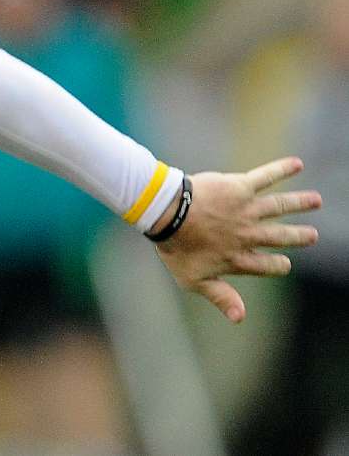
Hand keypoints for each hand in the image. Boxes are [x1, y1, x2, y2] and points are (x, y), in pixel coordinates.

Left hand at [154, 157, 319, 322]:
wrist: (167, 215)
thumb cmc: (175, 248)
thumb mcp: (194, 280)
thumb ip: (220, 297)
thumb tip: (241, 318)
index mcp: (237, 257)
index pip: (266, 266)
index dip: (277, 267)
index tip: (284, 265)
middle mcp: (248, 234)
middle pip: (280, 237)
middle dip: (298, 237)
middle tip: (312, 235)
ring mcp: (246, 210)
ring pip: (280, 206)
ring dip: (299, 203)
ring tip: (316, 200)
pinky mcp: (240, 188)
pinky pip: (266, 177)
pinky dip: (281, 169)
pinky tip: (297, 163)